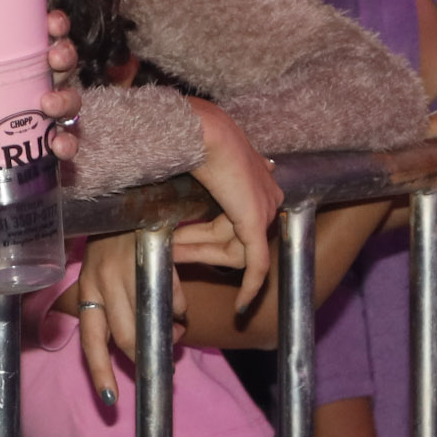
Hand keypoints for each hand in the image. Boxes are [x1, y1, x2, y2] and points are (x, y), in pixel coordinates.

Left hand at [0, 11, 82, 223]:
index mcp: (9, 62)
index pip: (39, 35)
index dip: (54, 24)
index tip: (51, 21)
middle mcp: (30, 84)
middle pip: (62, 63)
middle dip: (65, 55)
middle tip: (54, 57)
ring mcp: (37, 118)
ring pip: (69, 101)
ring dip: (66, 99)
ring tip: (47, 104)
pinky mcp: (38, 150)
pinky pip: (65, 144)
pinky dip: (67, 144)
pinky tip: (58, 146)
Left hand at [59, 232, 184, 403]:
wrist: (132, 203)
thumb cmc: (116, 248)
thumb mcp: (101, 277)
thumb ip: (111, 311)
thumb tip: (135, 353)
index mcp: (88, 290)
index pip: (90, 341)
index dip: (101, 373)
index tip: (111, 401)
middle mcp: (103, 281)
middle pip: (126, 339)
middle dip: (148, 356)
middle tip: (162, 355)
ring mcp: (129, 269)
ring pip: (152, 323)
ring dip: (169, 335)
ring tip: (173, 329)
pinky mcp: (155, 259)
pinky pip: (174, 300)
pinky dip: (180, 310)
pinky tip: (178, 305)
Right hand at [186, 99, 281, 312]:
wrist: (199, 129)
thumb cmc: (190, 138)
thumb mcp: (195, 163)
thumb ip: (199, 179)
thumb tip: (179, 189)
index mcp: (255, 179)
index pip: (234, 222)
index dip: (205, 237)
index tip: (185, 247)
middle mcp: (266, 195)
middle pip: (234, 240)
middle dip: (198, 248)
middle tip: (169, 254)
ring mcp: (265, 208)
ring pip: (236, 252)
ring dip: (202, 257)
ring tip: (172, 255)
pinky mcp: (256, 222)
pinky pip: (257, 264)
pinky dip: (250, 286)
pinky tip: (240, 307)